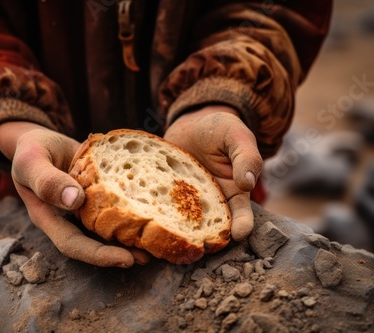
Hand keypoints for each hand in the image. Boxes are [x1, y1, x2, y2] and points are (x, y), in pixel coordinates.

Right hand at [0, 121, 148, 266]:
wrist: (40, 142)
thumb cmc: (31, 150)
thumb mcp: (32, 161)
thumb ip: (47, 180)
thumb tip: (76, 200)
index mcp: (49, 218)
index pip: (73, 244)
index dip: (98, 255)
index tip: (125, 259)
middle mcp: (68, 219)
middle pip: (93, 243)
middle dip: (120, 252)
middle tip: (149, 256)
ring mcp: (83, 209)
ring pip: (106, 229)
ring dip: (129, 237)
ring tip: (155, 244)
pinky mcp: (96, 196)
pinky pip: (113, 208)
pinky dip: (130, 212)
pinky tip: (150, 213)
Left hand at [164, 106, 262, 240]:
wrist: (191, 124)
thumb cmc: (220, 129)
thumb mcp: (236, 136)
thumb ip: (246, 157)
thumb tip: (247, 183)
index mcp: (234, 194)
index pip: (241, 216)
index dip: (242, 226)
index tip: (238, 234)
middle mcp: (210, 203)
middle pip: (209, 227)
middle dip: (205, 239)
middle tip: (199, 247)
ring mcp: (185, 201)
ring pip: (182, 220)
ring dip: (176, 229)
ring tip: (169, 238)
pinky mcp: (165, 194)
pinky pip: (160, 204)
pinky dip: (155, 211)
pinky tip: (147, 216)